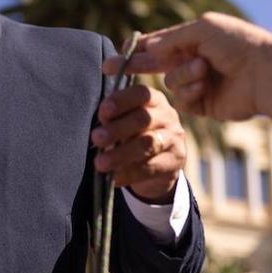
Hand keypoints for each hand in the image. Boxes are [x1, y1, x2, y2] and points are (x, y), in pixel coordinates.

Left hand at [92, 83, 185, 201]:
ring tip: (101, 163)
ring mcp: (174, 138)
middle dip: (117, 128)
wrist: (158, 164)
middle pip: (144, 118)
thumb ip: (113, 119)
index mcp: (153, 100)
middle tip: (96, 138)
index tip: (102, 113)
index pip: (141, 94)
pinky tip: (114, 178)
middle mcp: (167, 116)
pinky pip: (151, 167)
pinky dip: (129, 174)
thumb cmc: (133, 135)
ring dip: (121, 154)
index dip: (121, 101)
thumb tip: (97, 127)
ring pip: (149, 144)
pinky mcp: (175, 161)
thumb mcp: (125, 122)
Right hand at [104, 12, 269, 121]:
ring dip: (184, 76)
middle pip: (154, 65)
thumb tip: (147, 49)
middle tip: (109, 68)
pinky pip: (182, 101)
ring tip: (205, 71)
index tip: (113, 57)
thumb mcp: (201, 30)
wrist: (265, 73)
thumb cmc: (238, 44)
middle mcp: (192, 60)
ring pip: (170, 84)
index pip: (157, 44)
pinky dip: (191, 92)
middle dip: (135, 66)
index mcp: (192, 39)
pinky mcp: (203, 104)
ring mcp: (197, 83)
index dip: (135, 50)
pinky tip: (206, 87)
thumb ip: (170, 40)